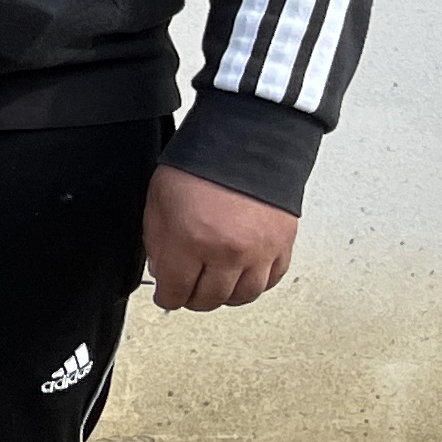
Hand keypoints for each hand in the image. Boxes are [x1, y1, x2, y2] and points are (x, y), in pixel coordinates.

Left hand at [143, 164, 298, 312]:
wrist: (246, 142)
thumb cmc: (201, 166)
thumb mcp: (158, 202)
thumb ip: (158, 243)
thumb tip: (163, 272)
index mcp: (192, 241)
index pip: (176, 291)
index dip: (167, 297)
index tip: (167, 296)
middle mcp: (228, 252)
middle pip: (210, 299)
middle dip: (193, 298)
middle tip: (188, 291)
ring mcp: (259, 251)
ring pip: (243, 296)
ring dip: (226, 296)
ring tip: (215, 285)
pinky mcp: (283, 245)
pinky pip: (271, 280)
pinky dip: (255, 283)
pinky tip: (243, 276)